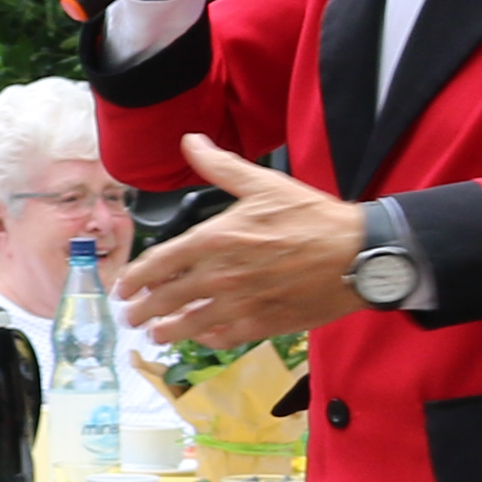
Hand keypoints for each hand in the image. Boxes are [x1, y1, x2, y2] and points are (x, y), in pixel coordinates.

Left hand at [122, 138, 369, 354]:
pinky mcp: (263, 324)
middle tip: (131, 316)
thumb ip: (221, 167)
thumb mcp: (264, 184)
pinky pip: (224, 338)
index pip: (160, 263)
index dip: (136, 278)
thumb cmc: (313, 218)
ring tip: (156, 334)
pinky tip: (200, 338)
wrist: (357, 254)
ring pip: (190, 325)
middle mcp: (222, 275)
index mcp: (216, 239)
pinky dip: (207, 340)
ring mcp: (241, 303)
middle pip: (167, 299)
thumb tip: (191, 142)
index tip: (123, 287)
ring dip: (167, 331)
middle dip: (143, 310)